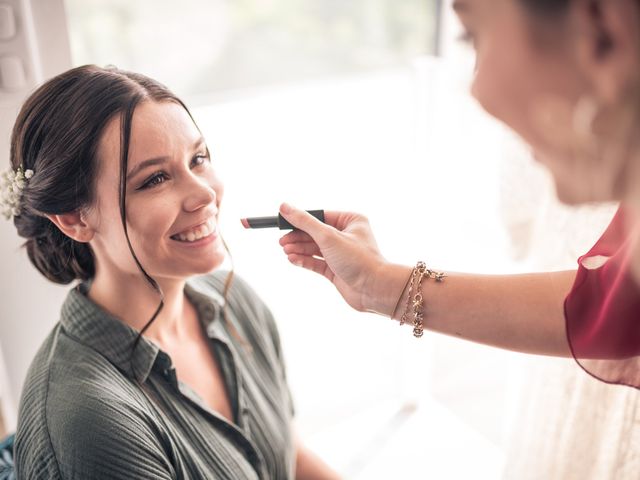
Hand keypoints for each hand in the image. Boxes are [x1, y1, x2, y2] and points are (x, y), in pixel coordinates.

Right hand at [278, 203, 396, 313]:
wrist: (374, 290)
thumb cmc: (359, 259)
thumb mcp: (328, 236)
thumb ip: (304, 222)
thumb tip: (285, 207)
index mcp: (351, 221)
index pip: (320, 216)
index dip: (301, 220)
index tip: (283, 222)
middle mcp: (346, 235)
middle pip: (315, 233)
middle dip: (298, 237)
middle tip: (282, 241)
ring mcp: (341, 254)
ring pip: (314, 248)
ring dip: (299, 249)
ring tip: (286, 251)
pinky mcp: (336, 270)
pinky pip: (316, 262)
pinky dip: (304, 260)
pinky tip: (293, 259)